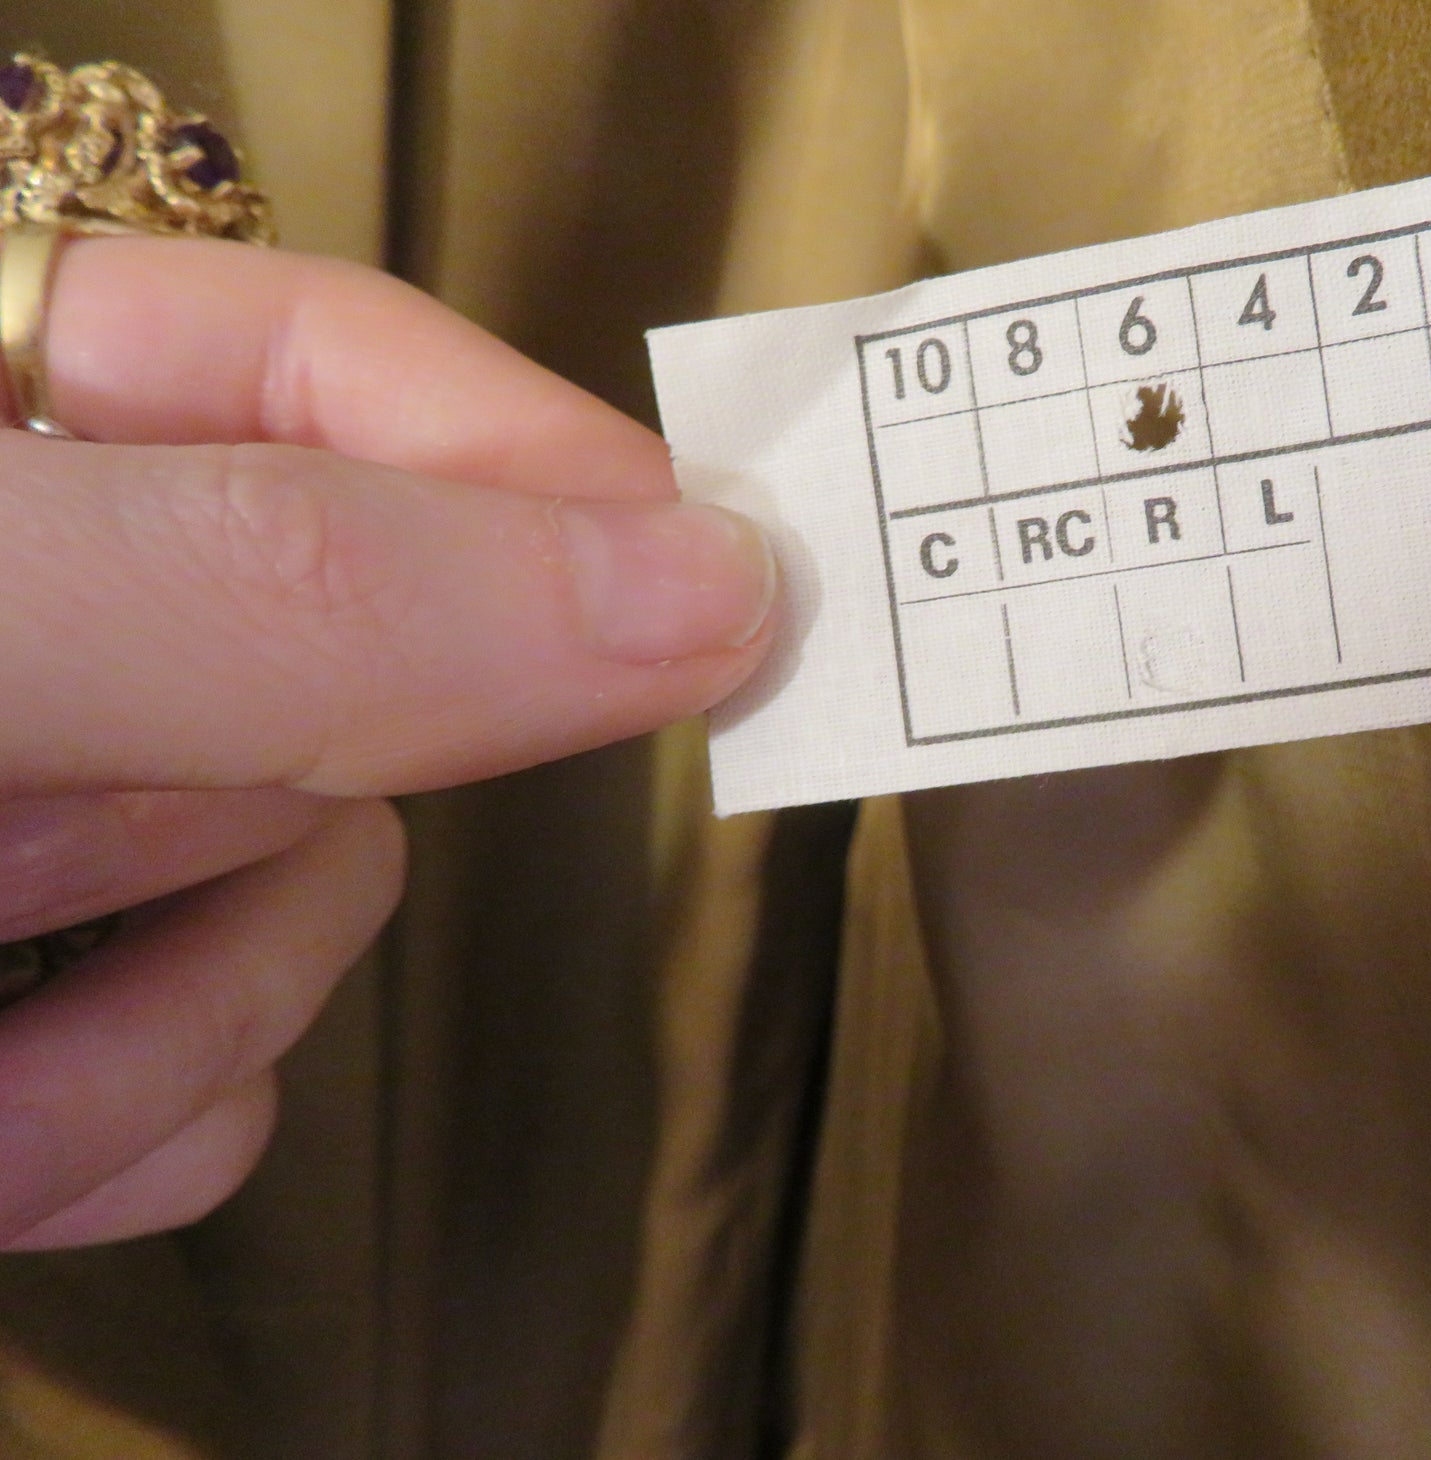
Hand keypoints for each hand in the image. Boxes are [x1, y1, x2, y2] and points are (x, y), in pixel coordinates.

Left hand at [0, 236, 774, 1248]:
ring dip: (191, 1006)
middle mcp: (68, 620)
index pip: (322, 364)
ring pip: (314, 902)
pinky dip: (121, 1127)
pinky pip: (218, 1078)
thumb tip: (699, 589)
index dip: (523, 457)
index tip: (718, 585)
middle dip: (266, 799)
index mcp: (10, 431)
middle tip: (86, 824)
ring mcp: (60, 826)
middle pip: (353, 664)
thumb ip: (293, 592)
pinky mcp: (59, 1015)